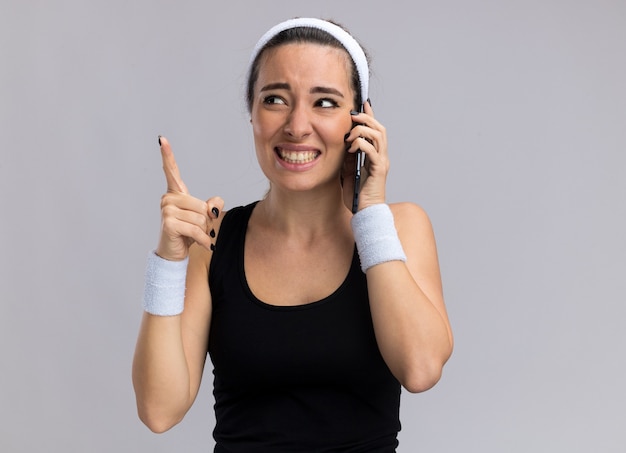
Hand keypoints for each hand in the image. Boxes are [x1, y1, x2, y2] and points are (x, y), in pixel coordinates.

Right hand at [155, 136, 223, 260]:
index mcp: (176, 193)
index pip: (171, 171)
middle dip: (207, 222)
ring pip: (201, 219)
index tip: (162, 139)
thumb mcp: (204, 218)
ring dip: (205, 231)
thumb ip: (212, 207)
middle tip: (199, 230)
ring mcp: (166, 210)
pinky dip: (205, 240)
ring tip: (197, 237)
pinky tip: (205, 246)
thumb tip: (213, 205)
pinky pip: (196, 229)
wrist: (175, 254)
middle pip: (202, 206)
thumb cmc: (189, 234)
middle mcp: (168, 199)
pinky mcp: (169, 223)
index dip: (167, 155)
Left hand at [343, 101, 388, 210]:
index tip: (363, 104)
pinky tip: (351, 148)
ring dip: (364, 130)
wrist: (365, 212)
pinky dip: (362, 144)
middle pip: (380, 129)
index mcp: (375, 156)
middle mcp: (381, 157)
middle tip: (353, 116)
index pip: (375, 131)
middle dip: (366, 119)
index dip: (370, 116)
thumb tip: (343, 144)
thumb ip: (348, 158)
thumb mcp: (348, 172)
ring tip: (351, 133)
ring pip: (379, 136)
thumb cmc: (358, 196)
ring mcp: (381, 163)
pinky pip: (372, 151)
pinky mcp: (378, 170)